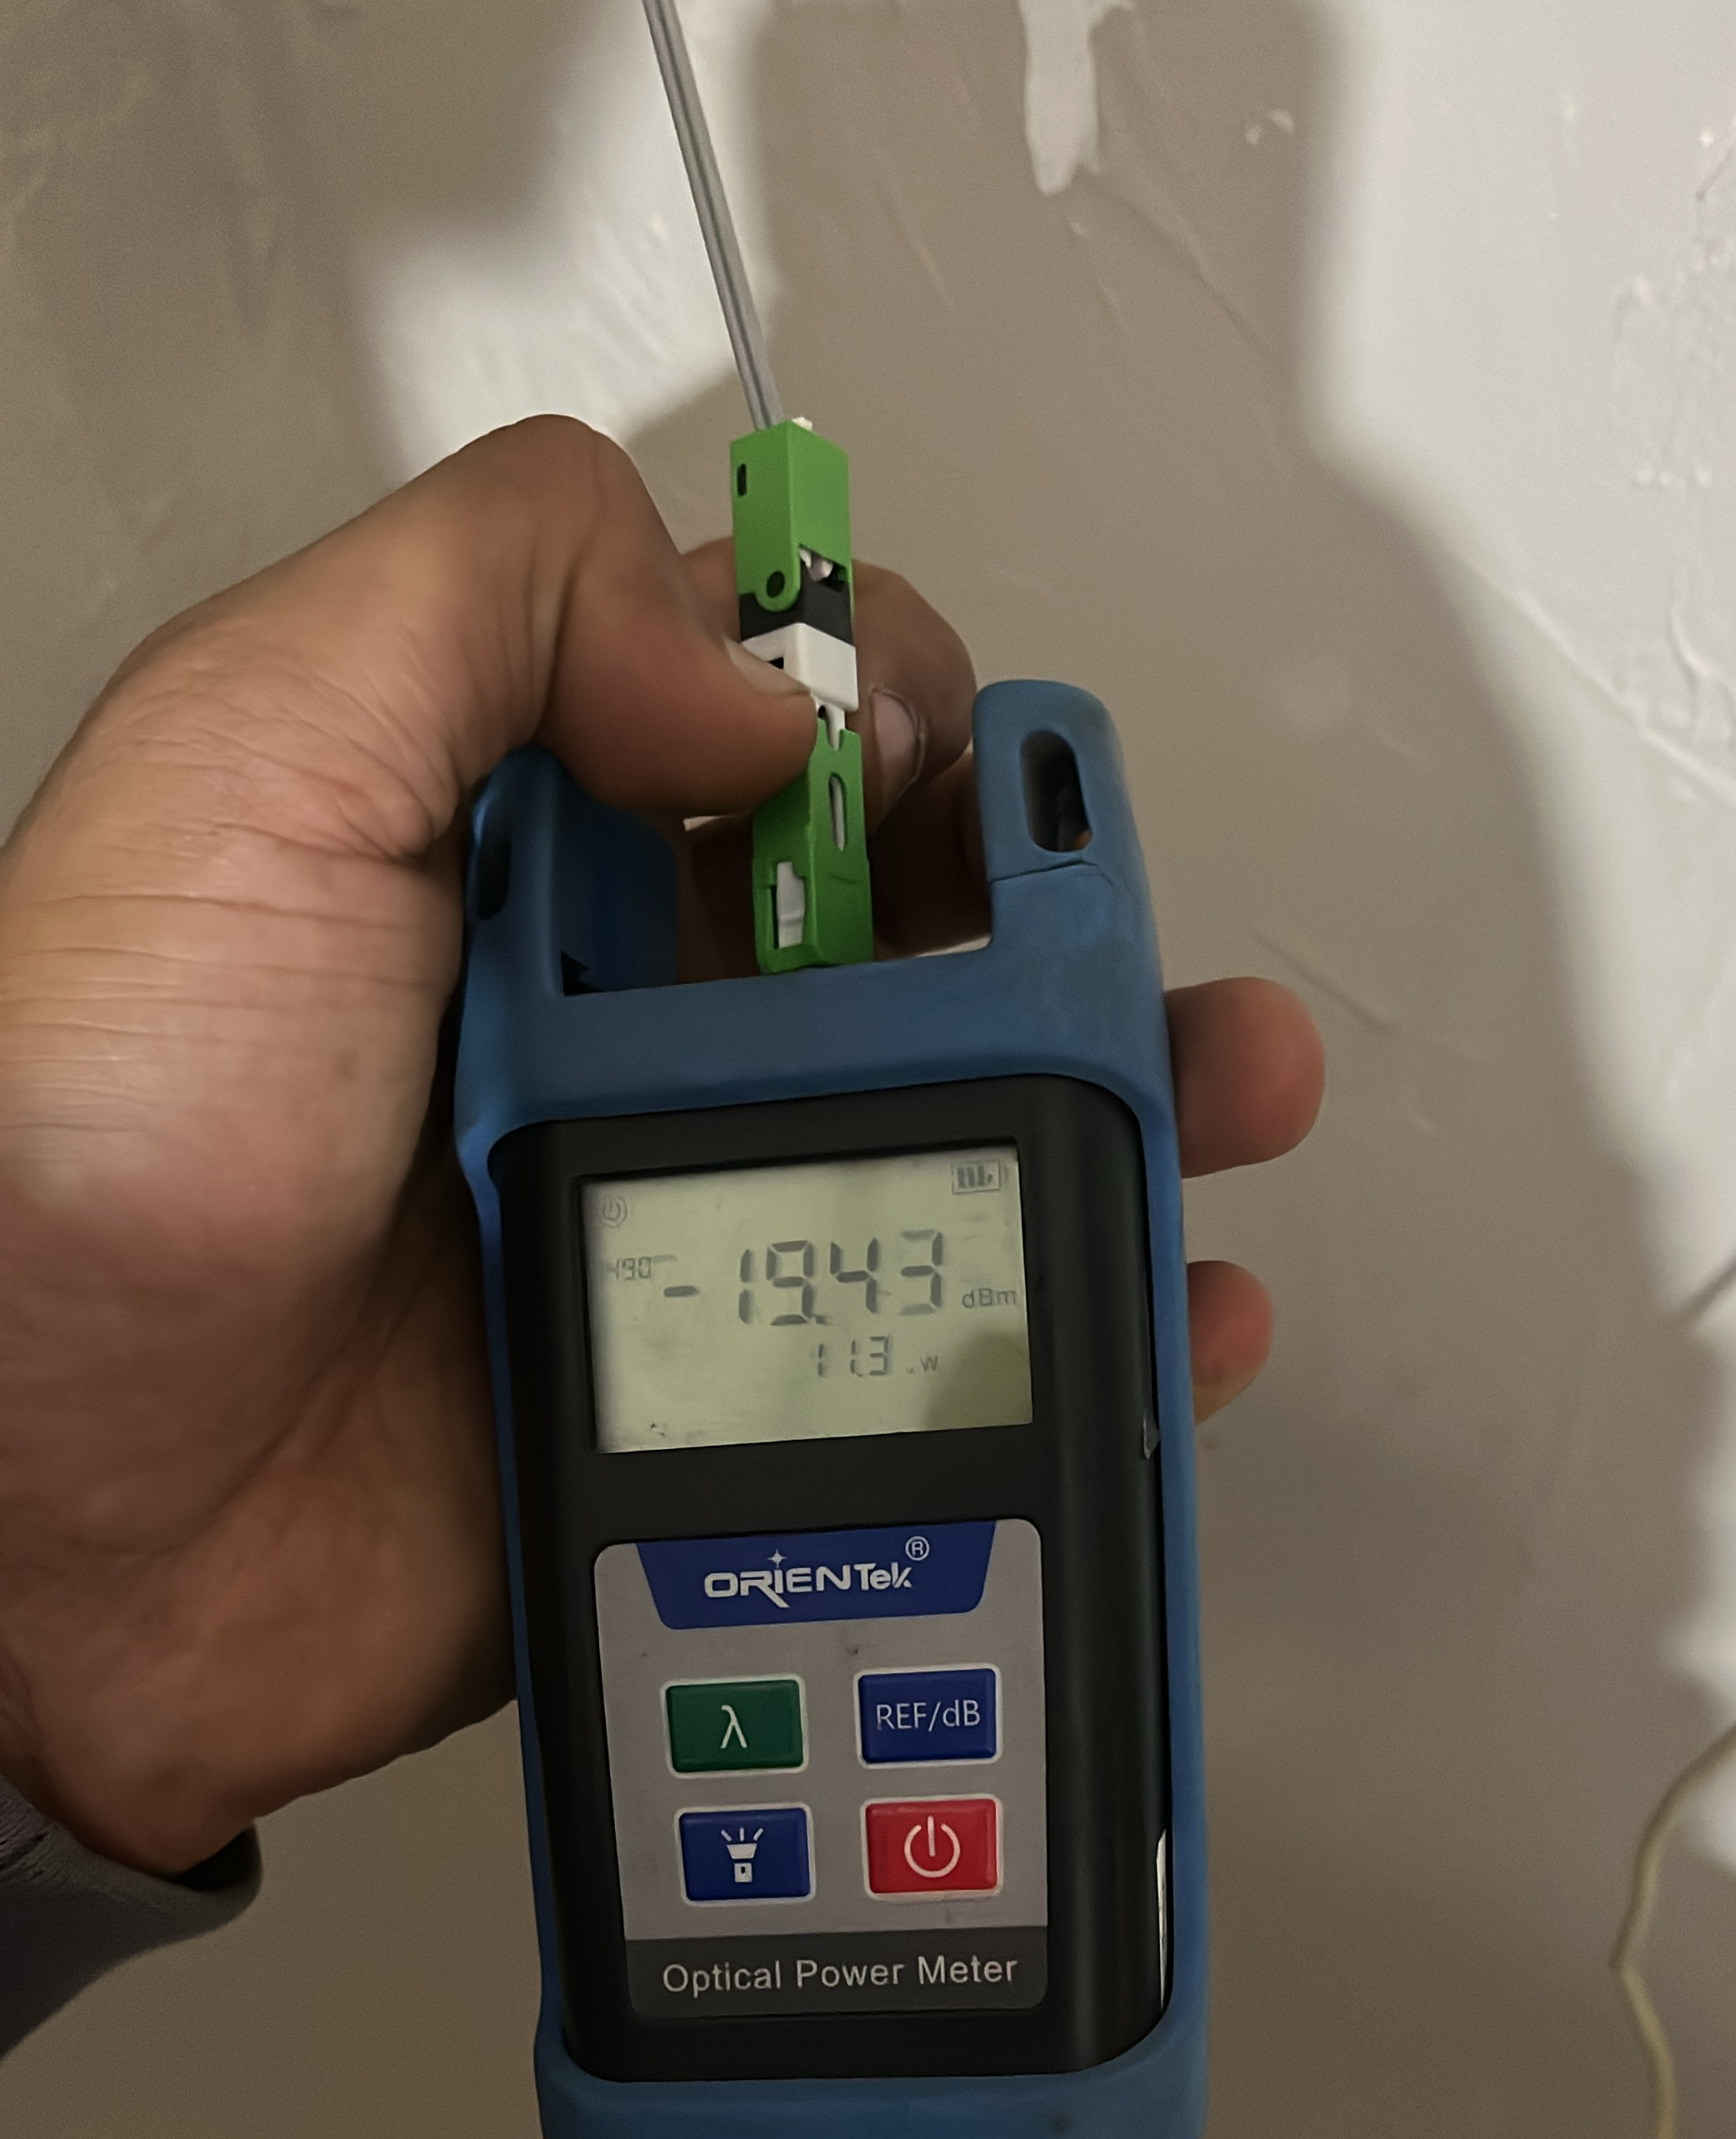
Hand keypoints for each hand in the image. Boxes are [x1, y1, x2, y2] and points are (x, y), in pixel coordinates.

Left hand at [0, 418, 1320, 1877]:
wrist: (31, 1532)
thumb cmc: (83, 1150)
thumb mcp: (243, 762)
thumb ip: (486, 606)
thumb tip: (760, 672)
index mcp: (496, 844)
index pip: (753, 710)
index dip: (879, 702)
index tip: (924, 765)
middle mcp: (591, 1020)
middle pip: (897, 921)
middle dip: (1054, 902)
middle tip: (1110, 942)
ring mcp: (656, 1220)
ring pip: (947, 1128)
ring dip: (1116, 1091)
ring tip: (1213, 1086)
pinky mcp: (699, 1406)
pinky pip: (922, 1352)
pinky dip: (1072, 1331)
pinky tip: (1157, 1308)